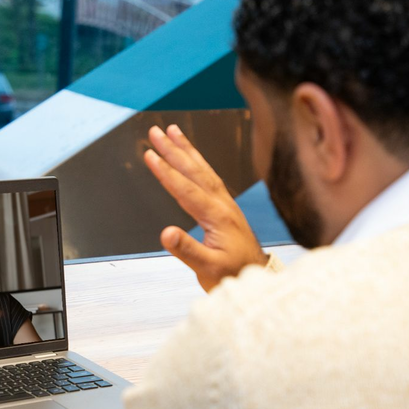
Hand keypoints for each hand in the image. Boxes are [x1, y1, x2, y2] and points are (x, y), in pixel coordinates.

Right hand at [144, 124, 267, 291]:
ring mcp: (226, 204)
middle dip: (174, 150)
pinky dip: (198, 162)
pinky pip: (210, 177)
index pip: (186, 189)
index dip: (166, 172)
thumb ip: (187, 250)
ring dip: (187, 150)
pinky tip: (191, 157)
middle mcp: (223, 205)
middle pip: (195, 171)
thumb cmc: (233, 274)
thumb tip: (166, 233)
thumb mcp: (208, 269)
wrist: (258, 277)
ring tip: (173, 131)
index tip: (150, 155)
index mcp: (217, 216)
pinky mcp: (227, 208)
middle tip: (156, 132)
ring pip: (204, 170)